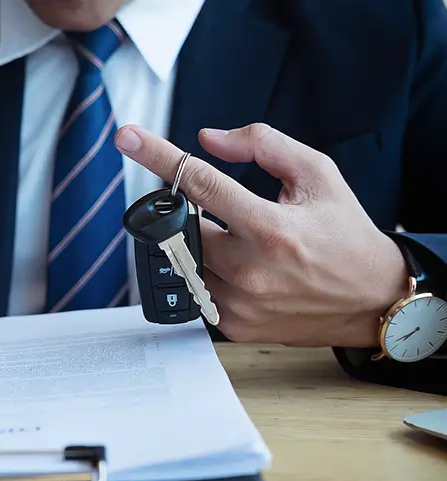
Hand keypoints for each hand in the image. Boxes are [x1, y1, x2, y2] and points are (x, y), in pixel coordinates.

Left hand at [115, 123, 408, 347]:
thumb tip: (207, 140)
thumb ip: (263, 145)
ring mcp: (237, 304)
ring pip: (185, 259)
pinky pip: (196, 288)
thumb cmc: (345, 233)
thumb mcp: (318, 175)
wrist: (370, 299)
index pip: (199, 184)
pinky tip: (246, 270)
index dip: (158, 156)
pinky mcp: (232, 326)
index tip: (126, 137)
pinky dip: (209, 271)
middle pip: (181, 226)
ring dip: (200, 243)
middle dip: (188, 212)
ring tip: (245, 244)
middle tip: (220, 211)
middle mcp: (249, 270)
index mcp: (271, 228)